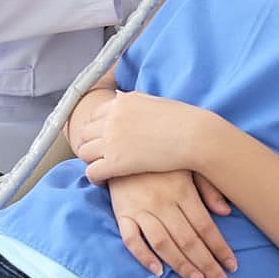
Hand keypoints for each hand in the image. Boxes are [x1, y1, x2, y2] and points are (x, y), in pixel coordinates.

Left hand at [75, 91, 204, 182]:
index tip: (103, 139)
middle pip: (85, 134)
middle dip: (91, 144)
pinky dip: (95, 177)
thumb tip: (118, 97)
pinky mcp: (116, 162)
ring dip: (92, 160)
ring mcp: (112, 140)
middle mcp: (111, 118)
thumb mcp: (153, 100)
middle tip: (102, 154)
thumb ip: (132, 100)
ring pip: (84, 152)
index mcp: (120, 102)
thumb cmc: (181, 119)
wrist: (194, 135)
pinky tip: (105, 180)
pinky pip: (91, 172)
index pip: (93, 116)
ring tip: (104, 167)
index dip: (97, 129)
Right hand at [106, 169, 236, 277]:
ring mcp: (141, 208)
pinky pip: (131, 239)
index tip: (232, 266)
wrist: (124, 143)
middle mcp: (163, 201)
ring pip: (163, 243)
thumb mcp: (189, 165)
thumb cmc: (162, 158)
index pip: (205, 226)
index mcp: (183, 190)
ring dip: (181, 266)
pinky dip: (144, 256)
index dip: (220, 248)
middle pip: (188, 239)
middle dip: (206, 264)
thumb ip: (208, 187)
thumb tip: (226, 211)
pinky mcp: (123, 213)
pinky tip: (158, 270)